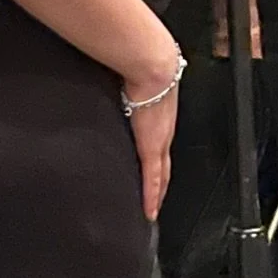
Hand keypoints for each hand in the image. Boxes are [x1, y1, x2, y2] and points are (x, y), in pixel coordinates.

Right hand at [123, 42, 182, 220]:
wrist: (151, 64)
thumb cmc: (142, 64)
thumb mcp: (134, 81)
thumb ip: (124, 87)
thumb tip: (111, 82)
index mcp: (159, 117)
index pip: (160, 146)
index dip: (160, 163)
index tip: (157, 176)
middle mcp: (164, 132)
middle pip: (165, 166)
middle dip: (162, 184)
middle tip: (156, 201)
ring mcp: (159, 143)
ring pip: (161, 177)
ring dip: (158, 193)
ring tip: (152, 209)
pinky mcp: (152, 149)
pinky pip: (153, 180)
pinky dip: (151, 197)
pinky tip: (149, 212)